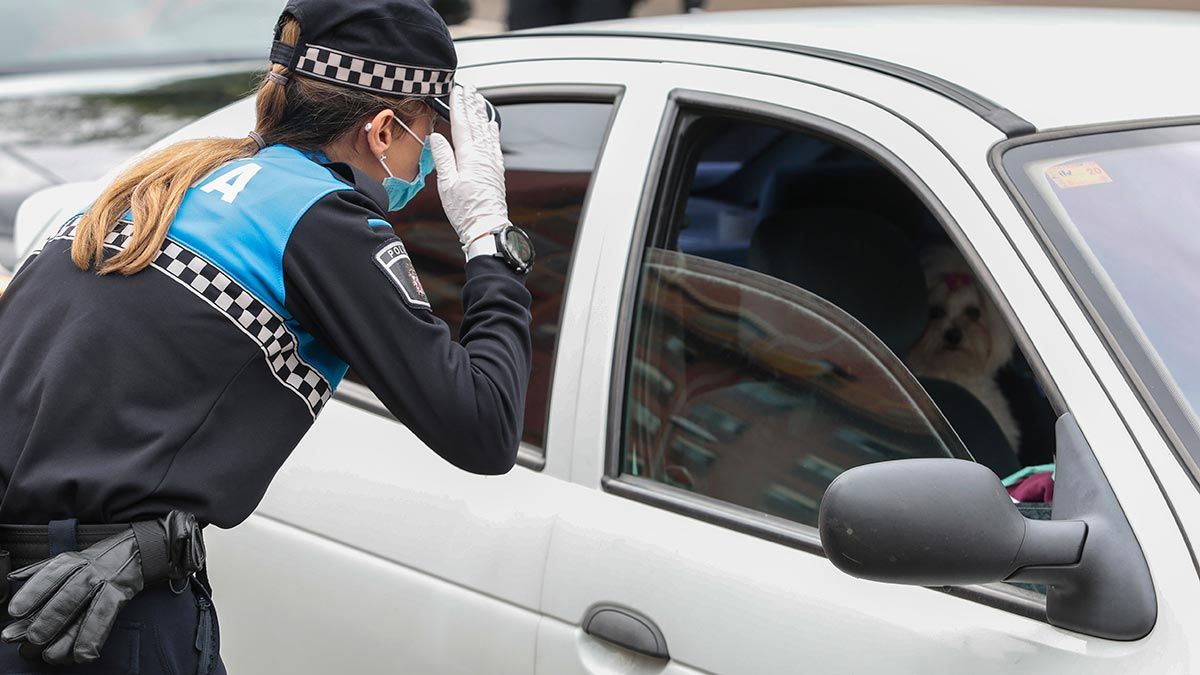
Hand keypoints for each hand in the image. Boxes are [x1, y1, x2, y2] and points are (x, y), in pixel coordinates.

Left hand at [0, 511, 204, 664]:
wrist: (139, 550)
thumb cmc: (98, 559)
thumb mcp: (69, 558)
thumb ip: (39, 570)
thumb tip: (10, 579)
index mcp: (70, 561)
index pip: (48, 575)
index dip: (32, 593)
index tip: (15, 611)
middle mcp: (88, 570)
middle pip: (66, 595)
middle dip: (47, 619)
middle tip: (32, 639)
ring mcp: (106, 582)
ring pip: (87, 608)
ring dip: (68, 633)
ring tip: (50, 655)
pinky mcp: (121, 595)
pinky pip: (105, 618)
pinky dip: (93, 638)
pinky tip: (82, 655)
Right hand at [429, 84, 508, 255]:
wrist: (487, 226)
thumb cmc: (466, 210)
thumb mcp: (446, 184)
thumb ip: (442, 157)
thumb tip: (437, 137)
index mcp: (469, 156)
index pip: (462, 124)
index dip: (459, 105)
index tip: (457, 90)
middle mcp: (483, 156)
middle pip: (476, 123)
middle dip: (472, 103)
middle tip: (470, 88)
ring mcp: (492, 162)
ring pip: (487, 130)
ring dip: (482, 113)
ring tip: (480, 99)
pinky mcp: (496, 170)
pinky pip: (495, 143)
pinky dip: (493, 130)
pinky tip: (492, 125)